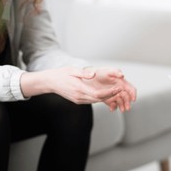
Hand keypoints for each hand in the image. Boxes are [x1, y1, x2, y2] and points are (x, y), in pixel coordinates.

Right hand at [21, 66, 135, 111]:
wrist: (49, 82)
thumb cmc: (60, 74)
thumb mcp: (72, 70)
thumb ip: (83, 73)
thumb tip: (93, 73)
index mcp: (79, 89)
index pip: (98, 94)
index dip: (110, 92)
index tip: (118, 88)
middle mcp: (79, 97)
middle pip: (99, 99)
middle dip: (111, 95)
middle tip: (121, 90)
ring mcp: (78, 100)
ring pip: (95, 100)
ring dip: (106, 97)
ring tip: (116, 91)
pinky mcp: (77, 100)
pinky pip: (91, 100)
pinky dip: (99, 98)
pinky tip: (105, 94)